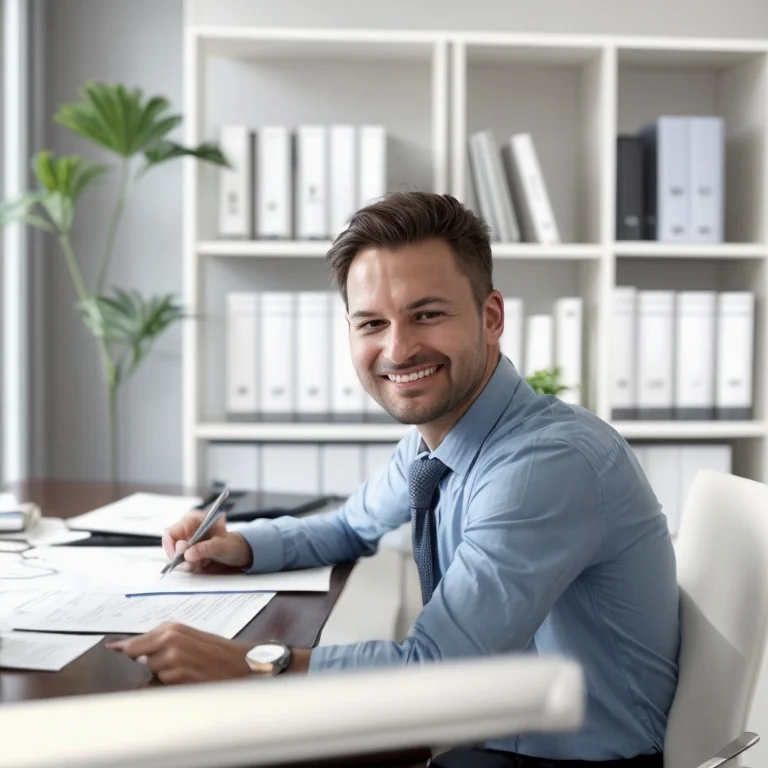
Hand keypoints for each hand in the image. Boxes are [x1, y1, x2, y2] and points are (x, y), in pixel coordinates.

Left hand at [106, 623, 250, 684]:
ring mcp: (173, 659)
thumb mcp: (189, 637)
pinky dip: (166, 686)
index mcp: (171, 628)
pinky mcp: (178, 676)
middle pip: (135, 658)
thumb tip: (134, 651)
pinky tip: (181, 681)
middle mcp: (169, 640)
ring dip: (156, 677)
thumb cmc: (217, 652)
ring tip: (178, 673)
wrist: (240, 663)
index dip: (120, 651)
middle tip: (153, 668)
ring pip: (148, 673)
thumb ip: (163, 641)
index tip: (108, 653)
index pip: (133, 643)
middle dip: (140, 666)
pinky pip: (160, 685)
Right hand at [162, 509, 252, 573]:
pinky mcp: (189, 553)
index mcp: (194, 520)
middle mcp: (188, 530)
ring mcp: (188, 542)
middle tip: (195, 564)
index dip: (171, 546)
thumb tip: (187, 554)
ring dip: (188, 564)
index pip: (171, 533)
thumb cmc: (233, 544)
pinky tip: (203, 564)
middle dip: (181, 559)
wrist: (239, 552)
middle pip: (172, 547)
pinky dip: (191, 567)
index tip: (179, 558)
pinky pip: (183, 563)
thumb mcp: (222, 546)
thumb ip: (205, 548)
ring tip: (204, 563)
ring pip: (176, 557)